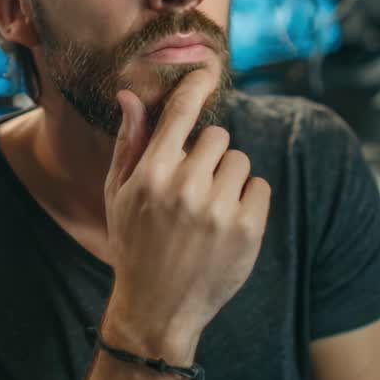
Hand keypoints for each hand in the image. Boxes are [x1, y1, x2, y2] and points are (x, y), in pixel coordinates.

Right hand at [101, 69, 270, 361]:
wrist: (158, 309)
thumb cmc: (134, 244)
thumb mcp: (120, 194)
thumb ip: (129, 142)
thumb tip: (131, 95)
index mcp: (151, 174)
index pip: (181, 113)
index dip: (196, 85)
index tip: (206, 71)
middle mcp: (186, 187)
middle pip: (217, 136)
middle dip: (208, 154)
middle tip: (194, 185)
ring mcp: (219, 209)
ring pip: (240, 161)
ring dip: (228, 177)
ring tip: (208, 209)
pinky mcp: (248, 229)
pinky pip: (260, 187)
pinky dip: (248, 200)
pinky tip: (226, 224)